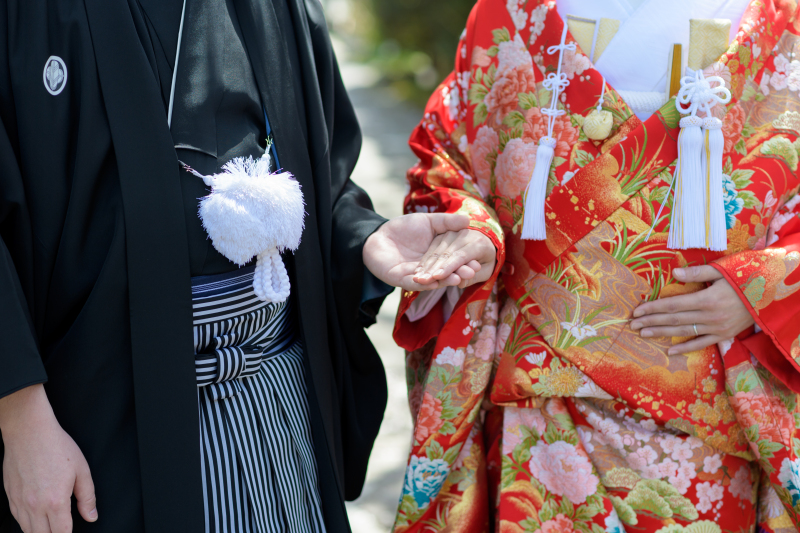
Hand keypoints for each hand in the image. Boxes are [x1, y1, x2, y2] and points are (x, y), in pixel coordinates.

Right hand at [0, 385, 97, 531]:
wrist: (29, 432)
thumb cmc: (56, 446)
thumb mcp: (82, 470)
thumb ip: (87, 497)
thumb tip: (91, 516)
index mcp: (55, 500)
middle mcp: (35, 505)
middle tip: (62, 529)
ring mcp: (20, 501)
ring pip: (28, 530)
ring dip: (40, 532)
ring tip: (50, 527)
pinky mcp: (10, 496)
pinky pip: (17, 519)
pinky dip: (27, 523)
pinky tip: (35, 519)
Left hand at [363, 213, 494, 290]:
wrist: (377, 235)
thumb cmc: (403, 228)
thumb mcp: (428, 222)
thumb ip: (446, 222)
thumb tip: (468, 219)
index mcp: (437, 256)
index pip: (453, 260)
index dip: (465, 261)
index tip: (478, 261)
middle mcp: (429, 268)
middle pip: (446, 272)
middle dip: (459, 272)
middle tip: (472, 272)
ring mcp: (416, 275)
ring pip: (433, 279)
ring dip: (446, 279)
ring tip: (458, 278)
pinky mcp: (401, 279)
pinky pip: (414, 283)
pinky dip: (425, 283)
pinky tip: (435, 282)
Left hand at [630, 265, 754, 354]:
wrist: (771, 295)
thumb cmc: (745, 278)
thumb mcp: (722, 271)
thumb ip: (697, 272)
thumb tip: (674, 272)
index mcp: (707, 299)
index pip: (673, 305)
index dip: (653, 308)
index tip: (637, 311)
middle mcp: (710, 316)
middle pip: (674, 320)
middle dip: (651, 321)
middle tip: (632, 324)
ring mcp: (717, 328)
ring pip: (684, 332)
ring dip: (662, 333)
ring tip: (643, 334)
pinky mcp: (724, 335)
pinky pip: (701, 343)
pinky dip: (685, 347)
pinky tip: (669, 350)